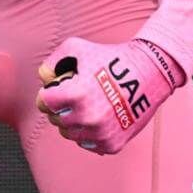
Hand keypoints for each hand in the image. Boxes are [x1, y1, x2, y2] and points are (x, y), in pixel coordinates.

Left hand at [35, 36, 183, 154]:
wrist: (149, 73)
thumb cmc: (111, 58)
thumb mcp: (78, 48)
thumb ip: (53, 62)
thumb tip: (44, 79)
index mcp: (77, 94)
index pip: (44, 103)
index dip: (47, 94)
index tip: (56, 90)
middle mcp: (88, 117)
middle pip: (55, 119)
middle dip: (59, 107)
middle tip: (72, 97)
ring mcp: (101, 133)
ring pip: (70, 134)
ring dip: (73, 122)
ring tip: (85, 106)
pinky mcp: (112, 144)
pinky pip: (88, 144)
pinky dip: (89, 133)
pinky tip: (98, 118)